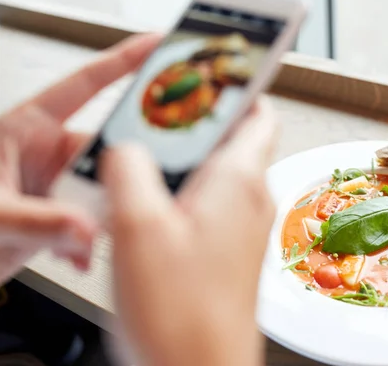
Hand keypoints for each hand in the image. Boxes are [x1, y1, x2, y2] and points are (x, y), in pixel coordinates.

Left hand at [0, 34, 160, 283]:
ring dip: (101, 217)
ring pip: (104, 189)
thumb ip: (39, 221)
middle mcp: (47, 151)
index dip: (124, 60)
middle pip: (105, 148)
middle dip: (119, 173)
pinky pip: (96, 218)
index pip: (84, 85)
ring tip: (84, 240)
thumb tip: (87, 227)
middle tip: (133, 190)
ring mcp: (56, 183)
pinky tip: (77, 255)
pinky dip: (92, 241)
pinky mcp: (61, 212)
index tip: (158, 45)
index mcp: (26, 127)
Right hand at [102, 100, 276, 365]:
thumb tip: (128, 148)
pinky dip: (189, 196)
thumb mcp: (137, 226)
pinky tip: (155, 211)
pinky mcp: (231, 252)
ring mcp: (244, 228)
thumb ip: (131, 170)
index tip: (217, 74)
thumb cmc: (182, 313)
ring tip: (148, 163)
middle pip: (236, 141)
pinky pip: (214, 207)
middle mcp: (251, 201)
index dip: (241, 89)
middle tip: (162, 119)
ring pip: (221, 175)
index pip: (259, 114)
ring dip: (190, 163)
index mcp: (238, 181)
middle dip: (201, 125)